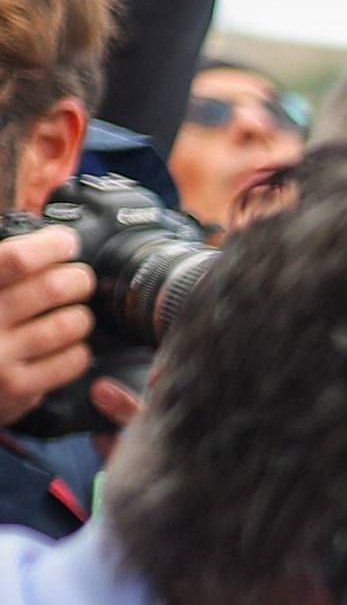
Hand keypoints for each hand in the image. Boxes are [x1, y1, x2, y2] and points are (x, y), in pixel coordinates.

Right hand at [0, 224, 98, 429]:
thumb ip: (2, 258)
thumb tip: (35, 214)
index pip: (16, 260)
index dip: (50, 246)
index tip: (65, 242)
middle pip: (52, 288)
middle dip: (76, 278)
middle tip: (78, 278)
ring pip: (68, 324)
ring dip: (80, 314)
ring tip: (73, 312)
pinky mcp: (18, 389)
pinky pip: (72, 361)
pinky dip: (78, 348)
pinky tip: (67, 344)